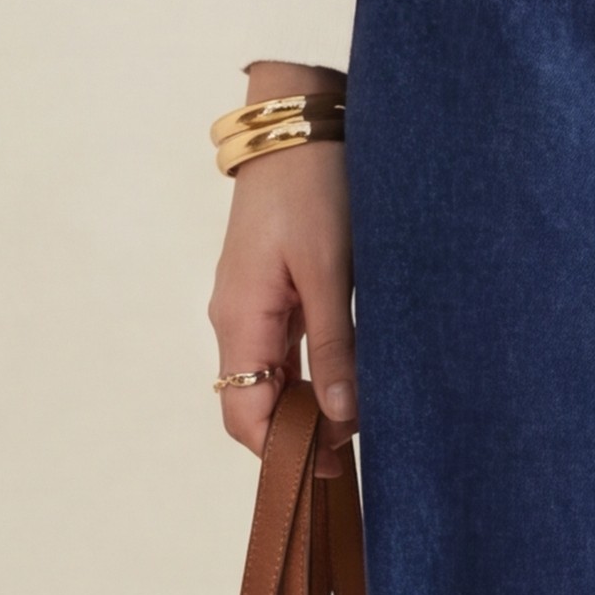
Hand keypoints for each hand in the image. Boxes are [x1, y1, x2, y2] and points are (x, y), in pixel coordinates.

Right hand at [209, 135, 356, 471]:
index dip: (281, 453)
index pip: (244, 415)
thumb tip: (343, 416)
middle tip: (356, 459)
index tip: (330, 472)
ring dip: (309, 406)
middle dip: (298, 436)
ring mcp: (250, 304)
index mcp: (240, 319)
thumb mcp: (331, 270)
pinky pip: (283, 349)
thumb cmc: (312, 187)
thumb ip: (336, 344)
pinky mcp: (271, 288)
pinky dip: (311, 373)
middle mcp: (235, 319)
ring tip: (360, 426)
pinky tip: (348, 381)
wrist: (297, 123)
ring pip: (272, 378)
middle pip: (255, 403)